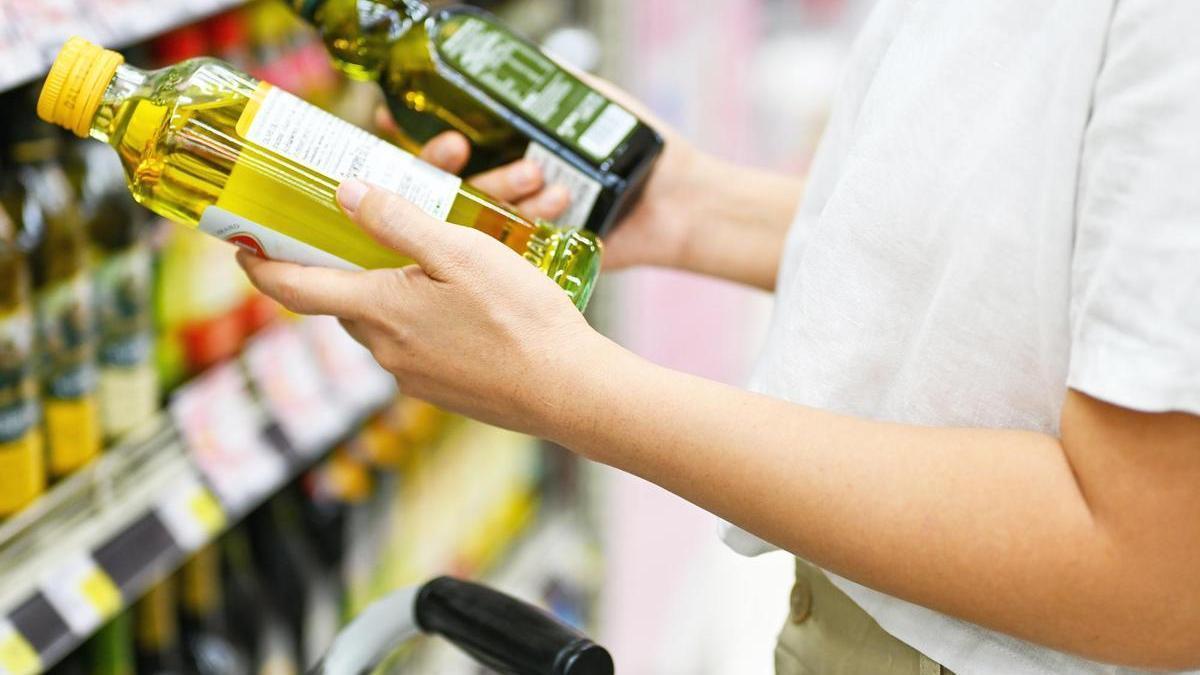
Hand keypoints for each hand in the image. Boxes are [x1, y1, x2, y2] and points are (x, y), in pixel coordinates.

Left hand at [237, 179, 606, 433]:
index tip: (239, 247)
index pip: (295, 289)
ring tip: (429, 265)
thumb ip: (399, 221)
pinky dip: (423, 319)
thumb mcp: (460, 251)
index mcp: (379, 310)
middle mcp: (386, 349)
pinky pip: (416, 345)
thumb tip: (346, 193)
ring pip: (383, 323)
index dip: (261, 266)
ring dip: (391, 293)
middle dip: (344, 269)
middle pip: (344, 302)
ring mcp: (413, 376)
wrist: (567, 390)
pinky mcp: (442, 391)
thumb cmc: (519, 317)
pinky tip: (464, 306)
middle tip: (360, 235)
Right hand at [382, 76, 709, 271]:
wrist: (684, 200)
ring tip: (533, 173)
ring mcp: (518, 227)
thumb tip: (516, 62)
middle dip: (444, 163)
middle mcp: (502, 190)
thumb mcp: (597, 104)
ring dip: (497, 187)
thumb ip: (557, 84)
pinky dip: (528, 219)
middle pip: (447, 183)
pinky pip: (515, 244)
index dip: (416, 136)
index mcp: (505, 150)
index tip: (400, 118)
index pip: (443, 147)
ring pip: (478, 214)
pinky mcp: (540, 258)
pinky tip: (555, 201)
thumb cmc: (644, 149)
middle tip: (457, 147)